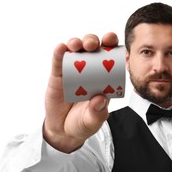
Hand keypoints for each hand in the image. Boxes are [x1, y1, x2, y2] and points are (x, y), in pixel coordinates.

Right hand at [43, 32, 118, 152]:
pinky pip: (58, 61)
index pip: (109, 58)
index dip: (112, 47)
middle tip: (93, 45)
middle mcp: (88, 71)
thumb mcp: (93, 121)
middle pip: (92, 49)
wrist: (63, 130)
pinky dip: (59, 52)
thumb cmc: (83, 123)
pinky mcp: (58, 75)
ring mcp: (72, 71)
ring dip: (77, 43)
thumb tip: (100, 99)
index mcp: (103, 79)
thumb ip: (98, 113)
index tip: (113, 43)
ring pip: (75, 51)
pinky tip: (61, 48)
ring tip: (78, 46)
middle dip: (93, 41)